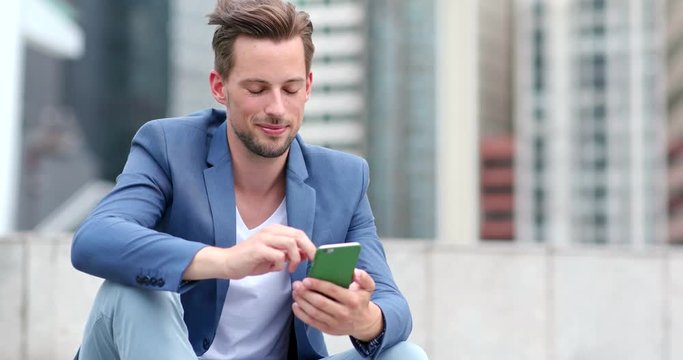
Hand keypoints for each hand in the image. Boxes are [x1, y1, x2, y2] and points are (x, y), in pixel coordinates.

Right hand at [183, 224, 315, 279]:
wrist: (228, 263)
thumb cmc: (251, 261)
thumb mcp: (274, 257)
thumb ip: (289, 254)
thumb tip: (306, 254)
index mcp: (275, 230)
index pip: (299, 233)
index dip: (309, 245)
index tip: (314, 258)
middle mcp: (270, 231)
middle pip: (298, 235)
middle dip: (308, 249)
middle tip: (310, 262)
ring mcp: (264, 239)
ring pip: (291, 243)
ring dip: (295, 258)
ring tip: (291, 268)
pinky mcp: (258, 249)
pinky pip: (278, 255)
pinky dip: (281, 264)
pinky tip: (275, 268)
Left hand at [292, 269, 383, 340]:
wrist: (364, 323)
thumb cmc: (361, 302)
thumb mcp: (368, 287)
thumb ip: (363, 277)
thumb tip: (354, 272)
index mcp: (352, 300)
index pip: (333, 291)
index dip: (318, 285)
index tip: (306, 280)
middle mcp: (344, 313)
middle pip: (320, 302)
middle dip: (306, 293)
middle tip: (297, 285)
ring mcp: (335, 323)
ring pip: (314, 312)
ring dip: (302, 302)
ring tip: (295, 292)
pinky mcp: (328, 330)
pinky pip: (312, 322)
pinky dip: (301, 314)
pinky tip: (296, 305)